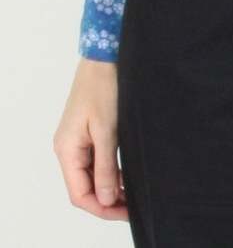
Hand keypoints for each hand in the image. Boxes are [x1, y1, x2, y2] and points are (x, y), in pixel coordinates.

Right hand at [52, 58, 128, 220]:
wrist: (104, 56)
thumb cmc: (104, 87)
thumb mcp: (108, 130)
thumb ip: (105, 166)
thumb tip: (105, 198)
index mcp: (67, 149)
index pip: (79, 193)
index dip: (101, 207)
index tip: (124, 212)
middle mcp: (67, 147)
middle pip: (83, 187)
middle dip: (106, 200)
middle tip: (131, 206)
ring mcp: (76, 140)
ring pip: (90, 175)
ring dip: (108, 187)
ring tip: (130, 194)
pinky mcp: (87, 132)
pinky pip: (95, 161)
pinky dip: (108, 171)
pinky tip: (124, 176)